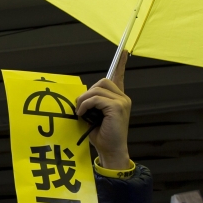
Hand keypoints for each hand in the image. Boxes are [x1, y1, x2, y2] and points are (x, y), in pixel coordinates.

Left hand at [76, 49, 130, 169]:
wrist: (111, 152)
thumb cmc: (101, 136)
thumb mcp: (94, 116)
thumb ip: (92, 103)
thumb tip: (80, 96)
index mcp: (119, 99)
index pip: (120, 77)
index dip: (121, 64)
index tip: (123, 51)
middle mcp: (123, 98)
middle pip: (103, 81)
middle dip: (88, 92)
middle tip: (80, 107)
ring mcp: (122, 102)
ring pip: (97, 89)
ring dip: (84, 100)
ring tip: (80, 112)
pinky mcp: (117, 107)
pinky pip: (96, 98)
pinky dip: (85, 105)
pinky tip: (81, 114)